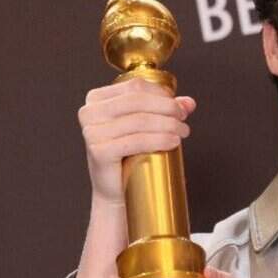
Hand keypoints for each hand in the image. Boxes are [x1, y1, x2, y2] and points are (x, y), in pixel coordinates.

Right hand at [77, 77, 195, 204]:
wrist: (116, 191)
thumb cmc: (128, 157)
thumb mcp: (145, 127)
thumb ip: (165, 111)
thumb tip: (188, 102)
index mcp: (96, 99)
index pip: (135, 86)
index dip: (162, 94)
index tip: (179, 107)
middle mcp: (89, 113)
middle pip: (137, 101)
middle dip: (167, 108)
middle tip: (183, 120)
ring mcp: (92, 132)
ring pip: (140, 121)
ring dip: (168, 124)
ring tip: (182, 132)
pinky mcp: (99, 151)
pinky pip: (136, 141)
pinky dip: (159, 139)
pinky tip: (173, 141)